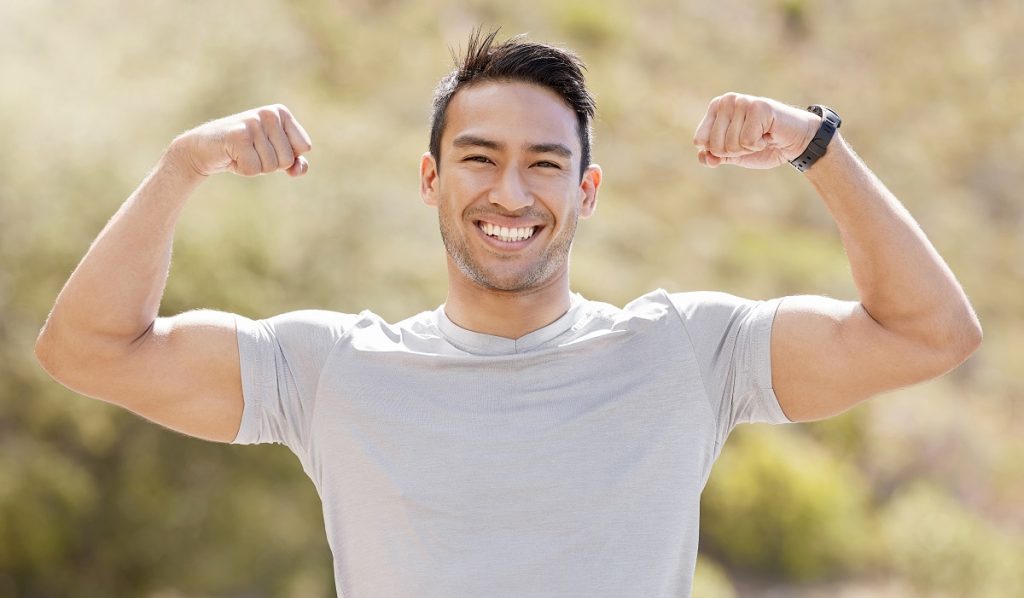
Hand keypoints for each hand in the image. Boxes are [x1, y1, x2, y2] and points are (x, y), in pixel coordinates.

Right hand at [169, 105, 312, 177]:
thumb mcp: (272, 155)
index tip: (267, 148)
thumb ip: (294, 162)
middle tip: (251, 152)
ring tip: (241, 153)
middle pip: (287, 159)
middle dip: (270, 164)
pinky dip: (242, 169)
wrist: (203, 149)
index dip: (288, 156)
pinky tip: (232, 156)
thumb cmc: (243, 151)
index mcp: (281, 112)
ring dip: (255, 167)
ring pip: (271, 166)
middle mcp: (269, 113)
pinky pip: (253, 169)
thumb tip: (299, 169)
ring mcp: (253, 123)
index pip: (304, 146)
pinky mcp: (238, 135)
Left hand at [692, 93, 820, 168]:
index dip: (718, 152)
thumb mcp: (732, 154)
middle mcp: (727, 100)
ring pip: (731, 144)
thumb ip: (713, 156)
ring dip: (748, 148)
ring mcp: (743, 101)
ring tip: (760, 136)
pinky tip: (768, 134)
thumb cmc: (762, 145)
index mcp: (715, 107)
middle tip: (751, 140)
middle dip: (734, 151)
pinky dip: (758, 145)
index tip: (736, 142)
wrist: (794, 142)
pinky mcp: (759, 107)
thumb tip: (703, 156)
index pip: (700, 141)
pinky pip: (747, 141)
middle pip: (715, 145)